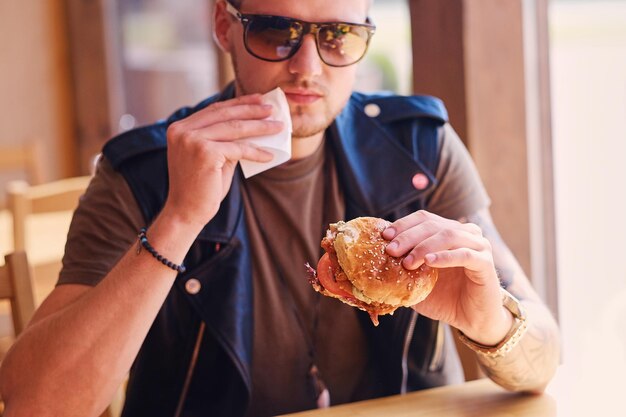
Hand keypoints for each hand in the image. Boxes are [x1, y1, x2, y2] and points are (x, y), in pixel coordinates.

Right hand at [162, 94, 281, 227]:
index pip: (215, 110)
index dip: (239, 103)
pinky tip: (270, 155)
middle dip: (252, 110)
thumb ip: (226, 141)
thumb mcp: (212, 158)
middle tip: (272, 109)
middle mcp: (183, 130)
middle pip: (226, 114)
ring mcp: (192, 140)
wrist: (186, 212)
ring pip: (235, 128)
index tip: (258, 100)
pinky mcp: (205, 152)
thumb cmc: (201, 188)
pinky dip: (256, 151)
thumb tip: (253, 128)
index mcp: (180, 128)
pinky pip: (239, 148)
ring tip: (278, 127)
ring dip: (260, 127)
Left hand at [383, 210, 512, 345]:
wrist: (471, 320)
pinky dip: (445, 257)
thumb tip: (373, 262)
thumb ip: (401, 269)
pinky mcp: (485, 263)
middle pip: (433, 225)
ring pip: (449, 235)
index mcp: (448, 231)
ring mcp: (478, 246)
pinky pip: (465, 255)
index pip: (424, 218)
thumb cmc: (444, 298)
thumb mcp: (417, 282)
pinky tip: (430, 262)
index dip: (403, 224)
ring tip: (408, 262)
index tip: (385, 236)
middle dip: (408, 236)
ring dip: (424, 247)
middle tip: (391, 250)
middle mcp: (464, 233)